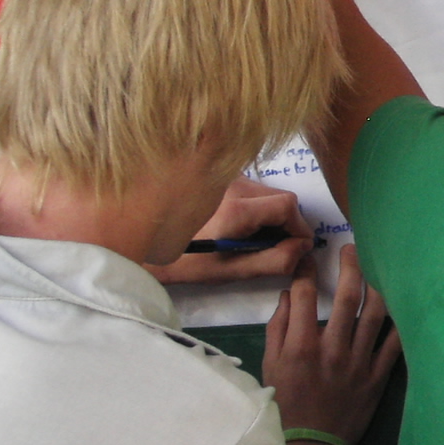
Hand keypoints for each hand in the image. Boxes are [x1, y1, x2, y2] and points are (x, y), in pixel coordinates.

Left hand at [147, 177, 312, 283]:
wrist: (140, 243)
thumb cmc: (186, 262)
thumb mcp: (231, 270)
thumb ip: (274, 261)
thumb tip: (303, 248)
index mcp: (236, 208)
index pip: (288, 205)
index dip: (299, 227)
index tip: (294, 247)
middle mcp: (232, 184)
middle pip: (280, 197)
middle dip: (284, 222)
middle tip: (268, 246)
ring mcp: (224, 176)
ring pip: (266, 192)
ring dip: (268, 214)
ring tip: (245, 236)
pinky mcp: (217, 174)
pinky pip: (250, 187)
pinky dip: (252, 205)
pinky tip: (232, 222)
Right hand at [264, 245, 402, 444]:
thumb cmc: (287, 404)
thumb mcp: (270, 367)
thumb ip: (278, 329)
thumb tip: (288, 296)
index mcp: (301, 346)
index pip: (307, 295)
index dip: (307, 271)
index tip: (310, 258)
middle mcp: (333, 349)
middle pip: (348, 296)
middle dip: (351, 266)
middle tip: (352, 249)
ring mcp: (359, 363)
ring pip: (376, 314)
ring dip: (378, 286)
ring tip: (377, 269)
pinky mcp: (378, 377)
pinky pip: (394, 344)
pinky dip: (398, 323)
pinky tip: (400, 305)